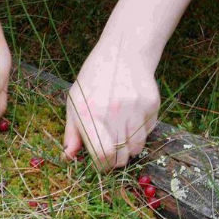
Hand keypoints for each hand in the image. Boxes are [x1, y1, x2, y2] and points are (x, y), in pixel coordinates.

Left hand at [63, 45, 159, 170]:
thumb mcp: (74, 103)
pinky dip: (140, 133)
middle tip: (111, 153)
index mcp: (90, 115)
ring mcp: (135, 109)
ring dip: (129, 148)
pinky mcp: (151, 105)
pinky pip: (148, 132)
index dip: (102, 165)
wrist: (122, 53)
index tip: (100, 163)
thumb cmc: (93, 82)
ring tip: (120, 134)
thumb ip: (72, 133)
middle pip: (121, 158)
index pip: (102, 156)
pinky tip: (132, 118)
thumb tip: (68, 158)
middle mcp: (113, 113)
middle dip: (115, 161)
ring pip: (136, 148)